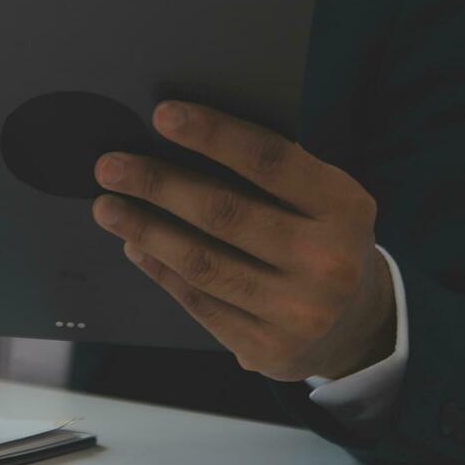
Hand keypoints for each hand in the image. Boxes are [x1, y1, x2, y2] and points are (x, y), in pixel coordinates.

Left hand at [92, 102, 396, 381]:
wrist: (356, 325)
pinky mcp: (267, 349)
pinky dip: (160, 270)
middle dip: (159, 185)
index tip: (161, 115)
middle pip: (225, 213)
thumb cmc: (321, 240)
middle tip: (110, 167)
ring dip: (146, 231)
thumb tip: (179, 142)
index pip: (269, 161)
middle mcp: (327, 263)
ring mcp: (298, 312)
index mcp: (344, 208)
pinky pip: (199, 303)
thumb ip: (270, 175)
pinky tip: (135, 247)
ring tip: (108, 207)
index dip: (213, 134)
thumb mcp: (322, 200)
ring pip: (203, 264)